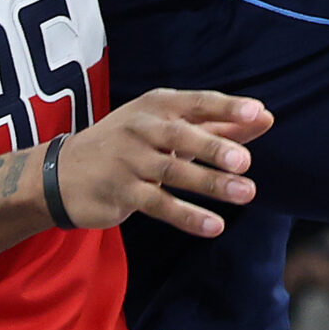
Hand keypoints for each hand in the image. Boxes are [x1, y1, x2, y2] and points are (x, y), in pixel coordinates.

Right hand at [53, 91, 270, 233]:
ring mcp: (130, 160)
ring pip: (174, 172)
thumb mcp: (168, 128)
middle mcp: (143, 128)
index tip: (258, 113)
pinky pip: (158, 205)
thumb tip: (265, 119)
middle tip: (246, 161)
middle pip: (183, 136)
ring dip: (211, 184)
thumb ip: (217, 126)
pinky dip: (186, 216)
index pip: (198, 103)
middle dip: (215, 147)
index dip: (228, 108)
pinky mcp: (122, 192)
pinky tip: (213, 226)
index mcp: (158, 105)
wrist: (64, 172)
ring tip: (245, 193)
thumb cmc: (130, 145)